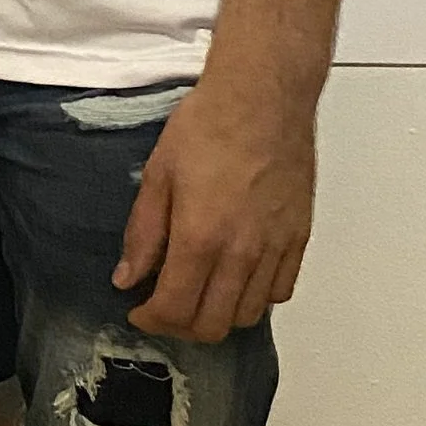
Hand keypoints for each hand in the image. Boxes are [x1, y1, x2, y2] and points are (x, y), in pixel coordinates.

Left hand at [113, 74, 317, 343]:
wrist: (263, 99)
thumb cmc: (207, 126)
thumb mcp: (158, 174)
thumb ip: (143, 233)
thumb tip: (127, 278)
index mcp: (200, 238)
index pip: (175, 309)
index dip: (151, 321)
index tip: (138, 311)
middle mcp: (242, 253)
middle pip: (212, 325)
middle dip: (181, 326)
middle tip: (164, 306)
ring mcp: (275, 249)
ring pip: (247, 315)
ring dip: (217, 314)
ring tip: (198, 292)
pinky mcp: (298, 239)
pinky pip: (279, 291)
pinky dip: (255, 297)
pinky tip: (236, 277)